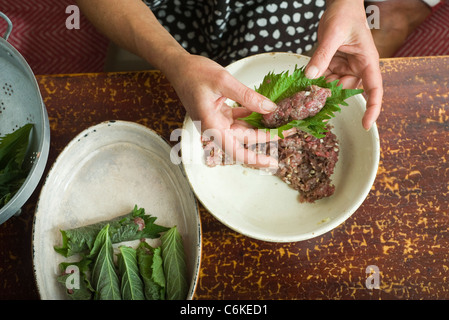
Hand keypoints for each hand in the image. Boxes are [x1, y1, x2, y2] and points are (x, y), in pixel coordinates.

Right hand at [164, 54, 278, 167]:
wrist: (178, 67)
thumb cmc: (194, 73)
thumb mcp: (224, 82)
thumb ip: (248, 97)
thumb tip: (270, 108)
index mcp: (212, 126)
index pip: (235, 151)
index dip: (254, 159)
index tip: (271, 163)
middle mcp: (214, 128)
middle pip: (244, 140)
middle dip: (266, 138)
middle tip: (288, 131)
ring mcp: (217, 121)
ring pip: (243, 130)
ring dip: (261, 127)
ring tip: (281, 122)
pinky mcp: (219, 114)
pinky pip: (239, 119)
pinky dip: (252, 115)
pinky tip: (265, 110)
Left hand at [305, 0, 382, 130]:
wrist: (339, 5)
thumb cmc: (345, 15)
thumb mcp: (333, 34)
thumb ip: (322, 55)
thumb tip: (311, 76)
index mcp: (367, 61)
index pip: (374, 89)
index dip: (372, 108)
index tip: (366, 124)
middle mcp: (357, 68)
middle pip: (346, 91)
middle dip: (331, 97)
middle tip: (313, 101)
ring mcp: (344, 67)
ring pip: (332, 86)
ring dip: (319, 90)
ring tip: (305, 93)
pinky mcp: (332, 64)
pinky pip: (323, 78)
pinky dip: (313, 81)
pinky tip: (302, 83)